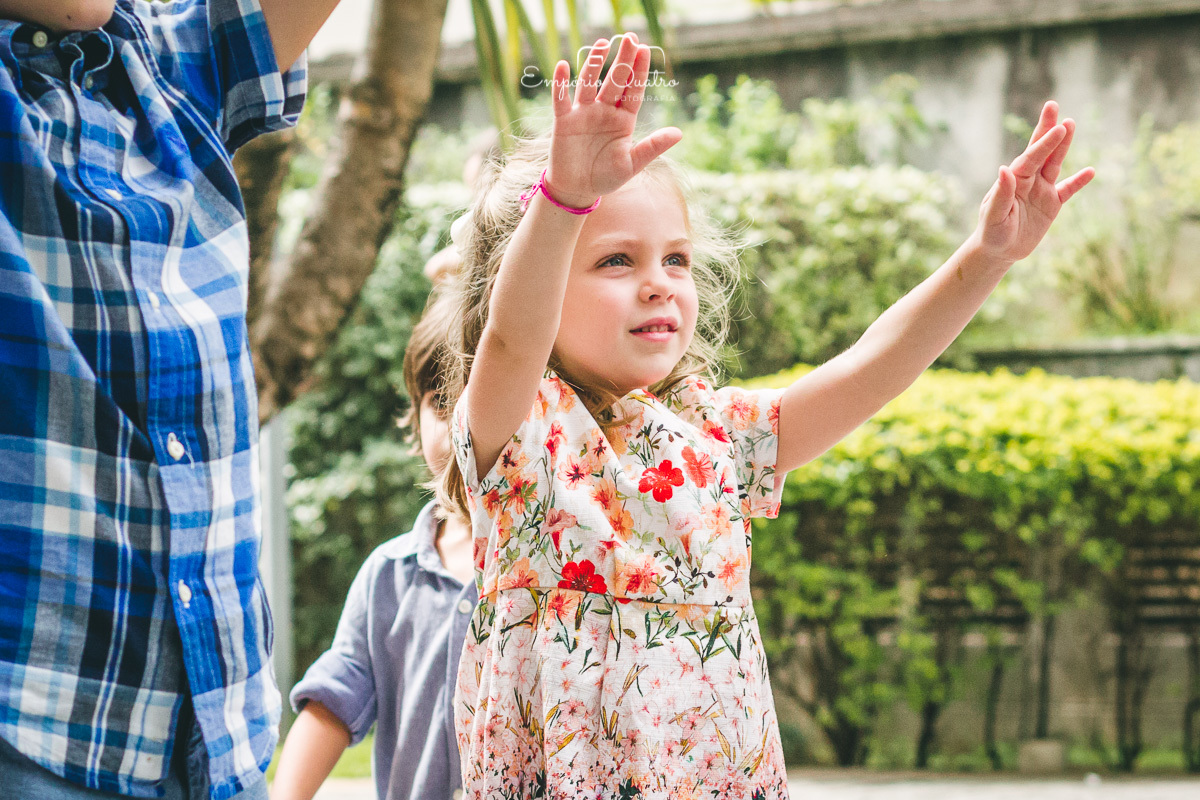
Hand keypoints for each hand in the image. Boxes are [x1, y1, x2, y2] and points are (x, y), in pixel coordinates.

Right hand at [543, 33, 682, 207]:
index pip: (633, 90)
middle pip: (615, 80)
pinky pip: (561, 98)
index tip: (645, 50)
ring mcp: (583, 113)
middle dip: (623, 59)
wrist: (577, 190)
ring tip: (604, 43)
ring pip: (589, 83)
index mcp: (624, 120)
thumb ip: (652, 147)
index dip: (639, 71)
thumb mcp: (632, 164)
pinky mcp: (564, 121)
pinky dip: (560, 83)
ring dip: (595, 63)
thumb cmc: (606, 177)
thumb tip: (679, 133)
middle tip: (630, 37)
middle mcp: (604, 111)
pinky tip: (563, 65)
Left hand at [972, 101, 1094, 263]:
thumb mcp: (994, 216)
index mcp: (1014, 181)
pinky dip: (1078, 182)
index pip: (1030, 158)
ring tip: (1071, 124)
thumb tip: (1004, 168)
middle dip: (1047, 130)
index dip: (1044, 144)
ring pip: (1054, 164)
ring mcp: (1041, 191)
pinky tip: (1090, 171)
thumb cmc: (992, 233)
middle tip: (1052, 105)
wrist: (998, 251)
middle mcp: (1028, 181)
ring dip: (1062, 147)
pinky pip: (1068, 190)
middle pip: (1040, 151)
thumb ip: (1001, 194)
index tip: (1057, 128)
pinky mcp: (1051, 205)